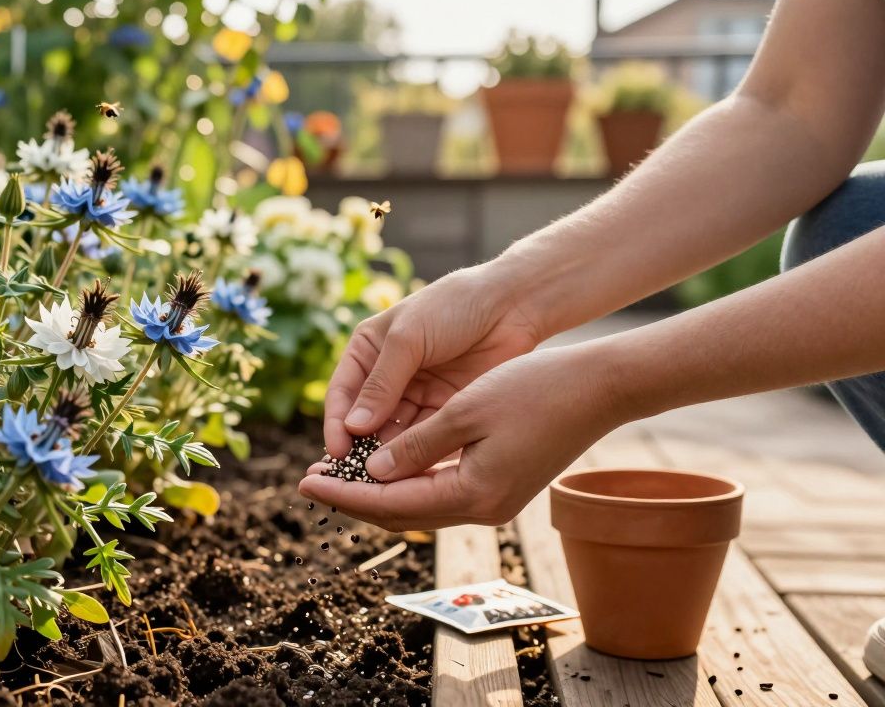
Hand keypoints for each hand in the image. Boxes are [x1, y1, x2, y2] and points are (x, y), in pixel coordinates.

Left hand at [299, 345, 627, 530]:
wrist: (598, 388)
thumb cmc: (534, 390)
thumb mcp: (464, 411)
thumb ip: (415, 446)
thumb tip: (372, 474)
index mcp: (472, 495)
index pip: (389, 503)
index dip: (343, 493)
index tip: (303, 481)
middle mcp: (482, 509)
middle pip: (400, 512)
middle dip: (353, 496)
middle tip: (309, 480)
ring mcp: (493, 501)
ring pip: (419, 504)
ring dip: (377, 490)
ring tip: (337, 472)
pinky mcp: (500, 487)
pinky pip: (440, 491)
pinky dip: (407, 480)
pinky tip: (383, 465)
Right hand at [324, 267, 541, 458]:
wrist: (510, 304)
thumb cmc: (452, 306)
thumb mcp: (409, 338)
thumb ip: (382, 383)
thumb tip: (354, 428)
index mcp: (367, 353)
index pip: (343, 395)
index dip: (337, 425)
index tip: (338, 454)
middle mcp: (387, 377)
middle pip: (366, 422)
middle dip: (361, 449)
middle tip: (357, 479)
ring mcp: (417, 395)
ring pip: (395, 435)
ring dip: (390, 456)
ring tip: (388, 479)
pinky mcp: (445, 409)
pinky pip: (426, 437)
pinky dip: (419, 455)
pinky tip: (415, 472)